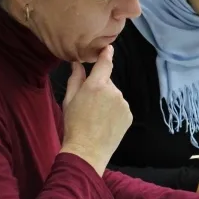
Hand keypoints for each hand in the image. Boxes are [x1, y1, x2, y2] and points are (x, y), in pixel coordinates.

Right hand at [60, 46, 131, 175]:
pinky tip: (105, 122)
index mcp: (96, 85)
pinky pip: (121, 108)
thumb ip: (75, 79)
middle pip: (108, 83)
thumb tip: (77, 64)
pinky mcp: (129, 115)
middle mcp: (113, 91)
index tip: (108, 48)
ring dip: (108, 101)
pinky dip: (114, 111)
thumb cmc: (73, 124)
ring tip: (96, 116)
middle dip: (100, 88)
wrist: (87, 150)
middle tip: (89, 104)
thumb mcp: (69, 99)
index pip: (105, 63)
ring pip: (115, 96)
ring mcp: (123, 103)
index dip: (106, 54)